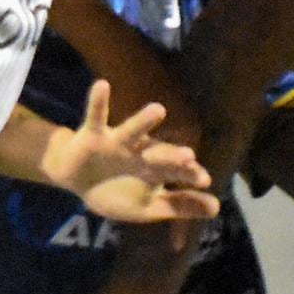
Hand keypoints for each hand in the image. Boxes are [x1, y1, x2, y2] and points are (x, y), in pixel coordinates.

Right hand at [38, 80, 216, 226]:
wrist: (76, 180)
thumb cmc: (117, 190)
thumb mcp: (148, 205)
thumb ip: (180, 205)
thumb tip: (217, 208)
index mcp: (154, 170)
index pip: (176, 172)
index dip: (189, 175)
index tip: (204, 179)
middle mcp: (140, 153)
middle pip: (159, 154)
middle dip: (172, 155)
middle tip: (188, 155)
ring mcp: (117, 143)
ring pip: (132, 131)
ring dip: (143, 121)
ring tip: (159, 110)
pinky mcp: (94, 135)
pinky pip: (95, 116)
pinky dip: (98, 101)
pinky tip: (102, 85)